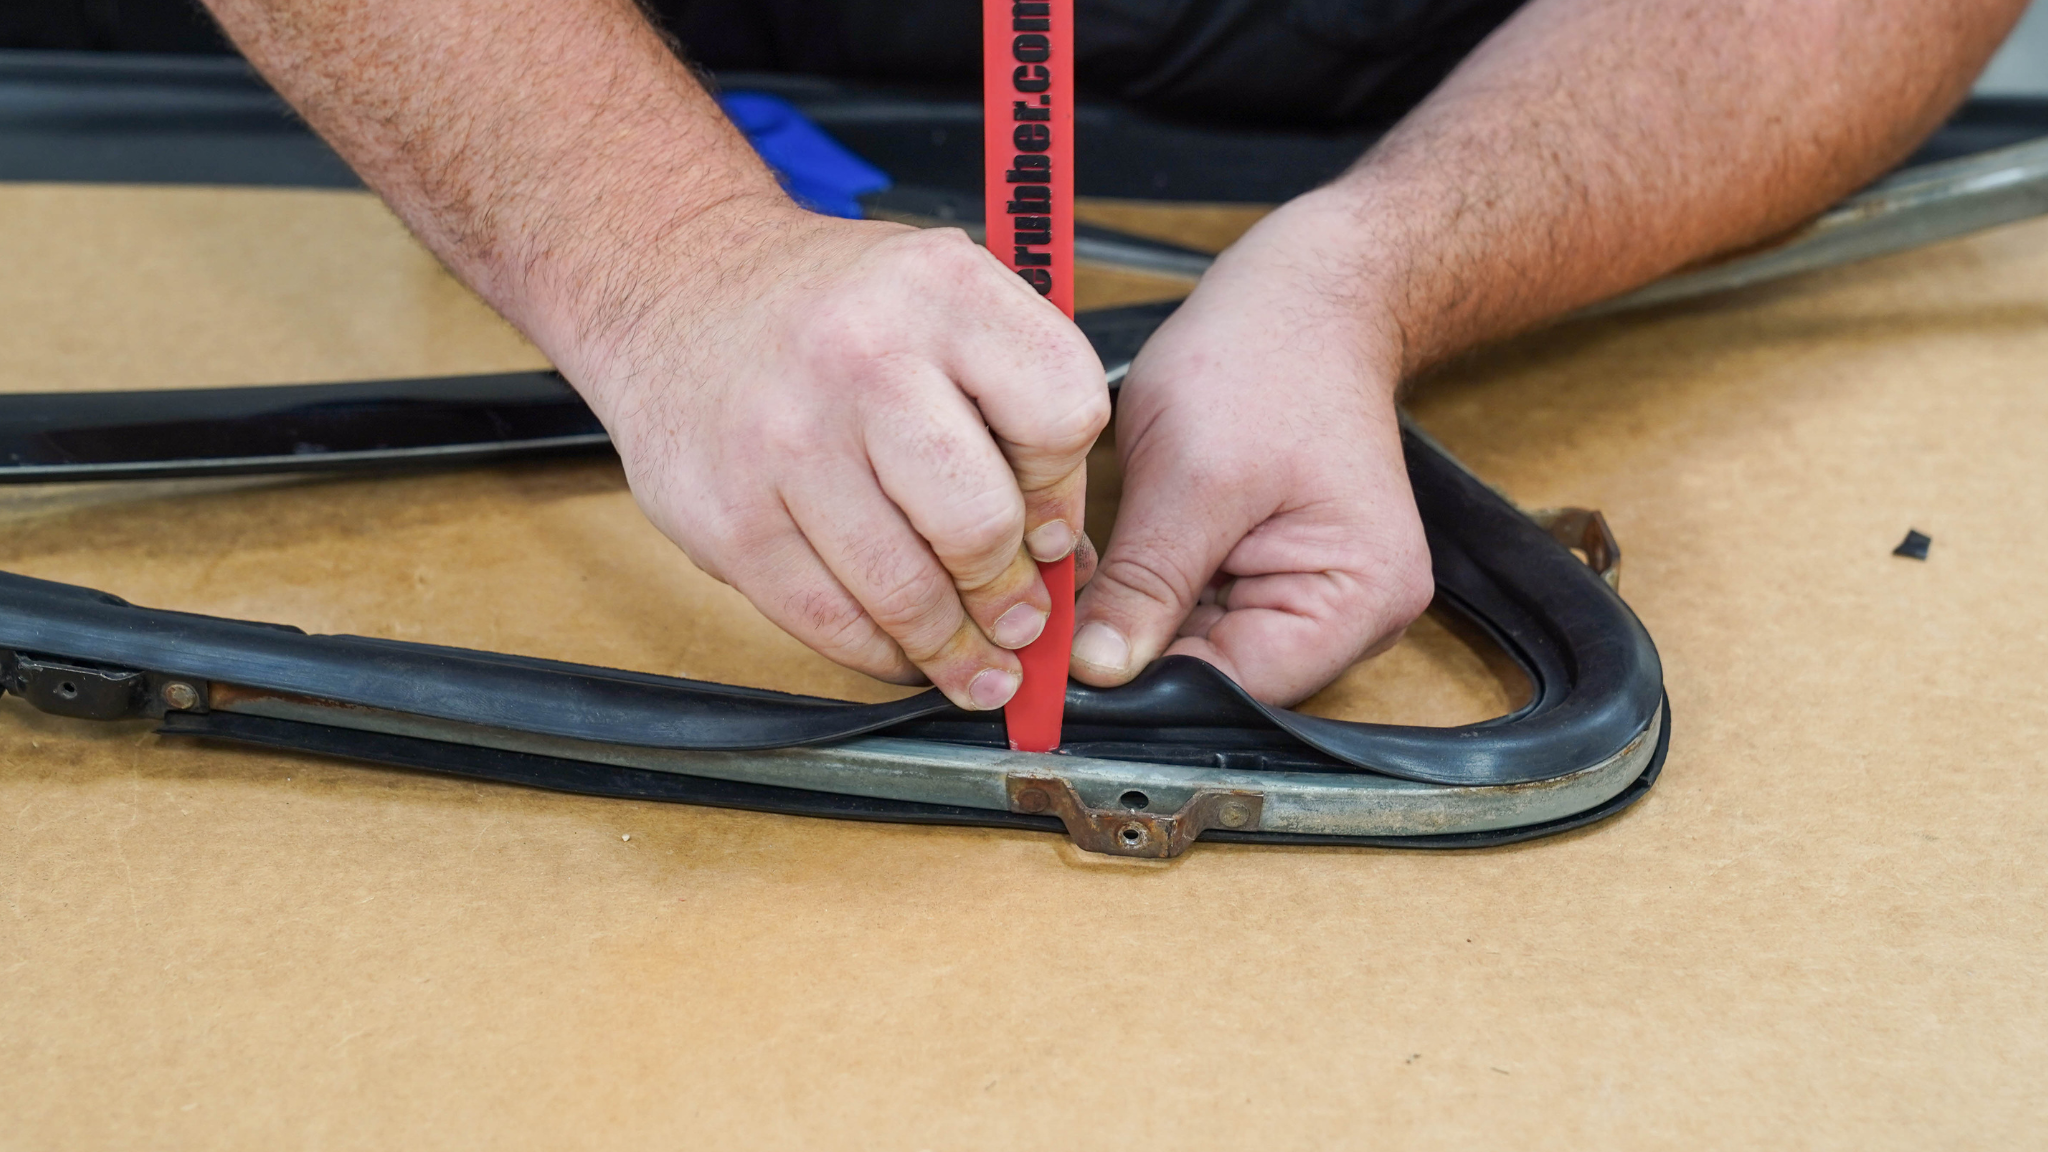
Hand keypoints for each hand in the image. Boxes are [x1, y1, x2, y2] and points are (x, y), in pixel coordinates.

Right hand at [569, 200, 1107, 710]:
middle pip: (982, 523)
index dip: (1066, 489)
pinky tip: (902, 651)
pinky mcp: (727, 517)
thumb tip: (1066, 563)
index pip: (1062, 415)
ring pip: (906, 591)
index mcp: (942, 289)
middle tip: (1018, 617)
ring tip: (978, 664)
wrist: (667, 287)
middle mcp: (864, 356)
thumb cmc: (828, 310)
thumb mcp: (939, 304)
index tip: (1051, 525)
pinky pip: (828, 621)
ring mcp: (787, 441)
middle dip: (1010, 592)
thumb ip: (1013, 409)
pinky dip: (880, 654)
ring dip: (954, 649)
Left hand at [1070, 197, 1433, 704]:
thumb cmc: (1268, 357)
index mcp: (1360, 598)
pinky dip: (1161, 591)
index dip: (1148, 684)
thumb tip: (1094, 672)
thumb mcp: (1192, 474)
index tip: (1064, 665)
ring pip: (1204, 649)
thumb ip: (1146, 583)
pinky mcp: (1281, 577)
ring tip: (1107, 559)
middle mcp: (1354, 616)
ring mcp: (1319, 599)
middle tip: (1064, 612)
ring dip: (1148, 617)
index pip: (1238, 687)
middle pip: (1223, 677)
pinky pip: (1205, 613)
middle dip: (1144, 649)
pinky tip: (1135, 546)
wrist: (1305, 297)